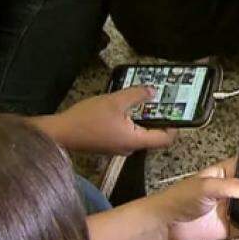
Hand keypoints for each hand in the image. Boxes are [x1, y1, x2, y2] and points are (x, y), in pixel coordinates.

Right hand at [45, 87, 176, 154]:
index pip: (165, 139)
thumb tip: (152, 91)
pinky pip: (127, 134)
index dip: (174, 127)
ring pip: (139, 134)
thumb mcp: (115, 101)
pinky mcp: (109, 144)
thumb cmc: (86, 119)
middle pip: (153, 136)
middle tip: (161, 102)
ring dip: (143, 119)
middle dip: (158, 119)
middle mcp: (129, 148)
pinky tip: (125, 108)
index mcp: (134, 140)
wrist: (61, 133)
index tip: (177, 113)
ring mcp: (119, 147)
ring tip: (143, 101)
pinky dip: (131, 122)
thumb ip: (136, 95)